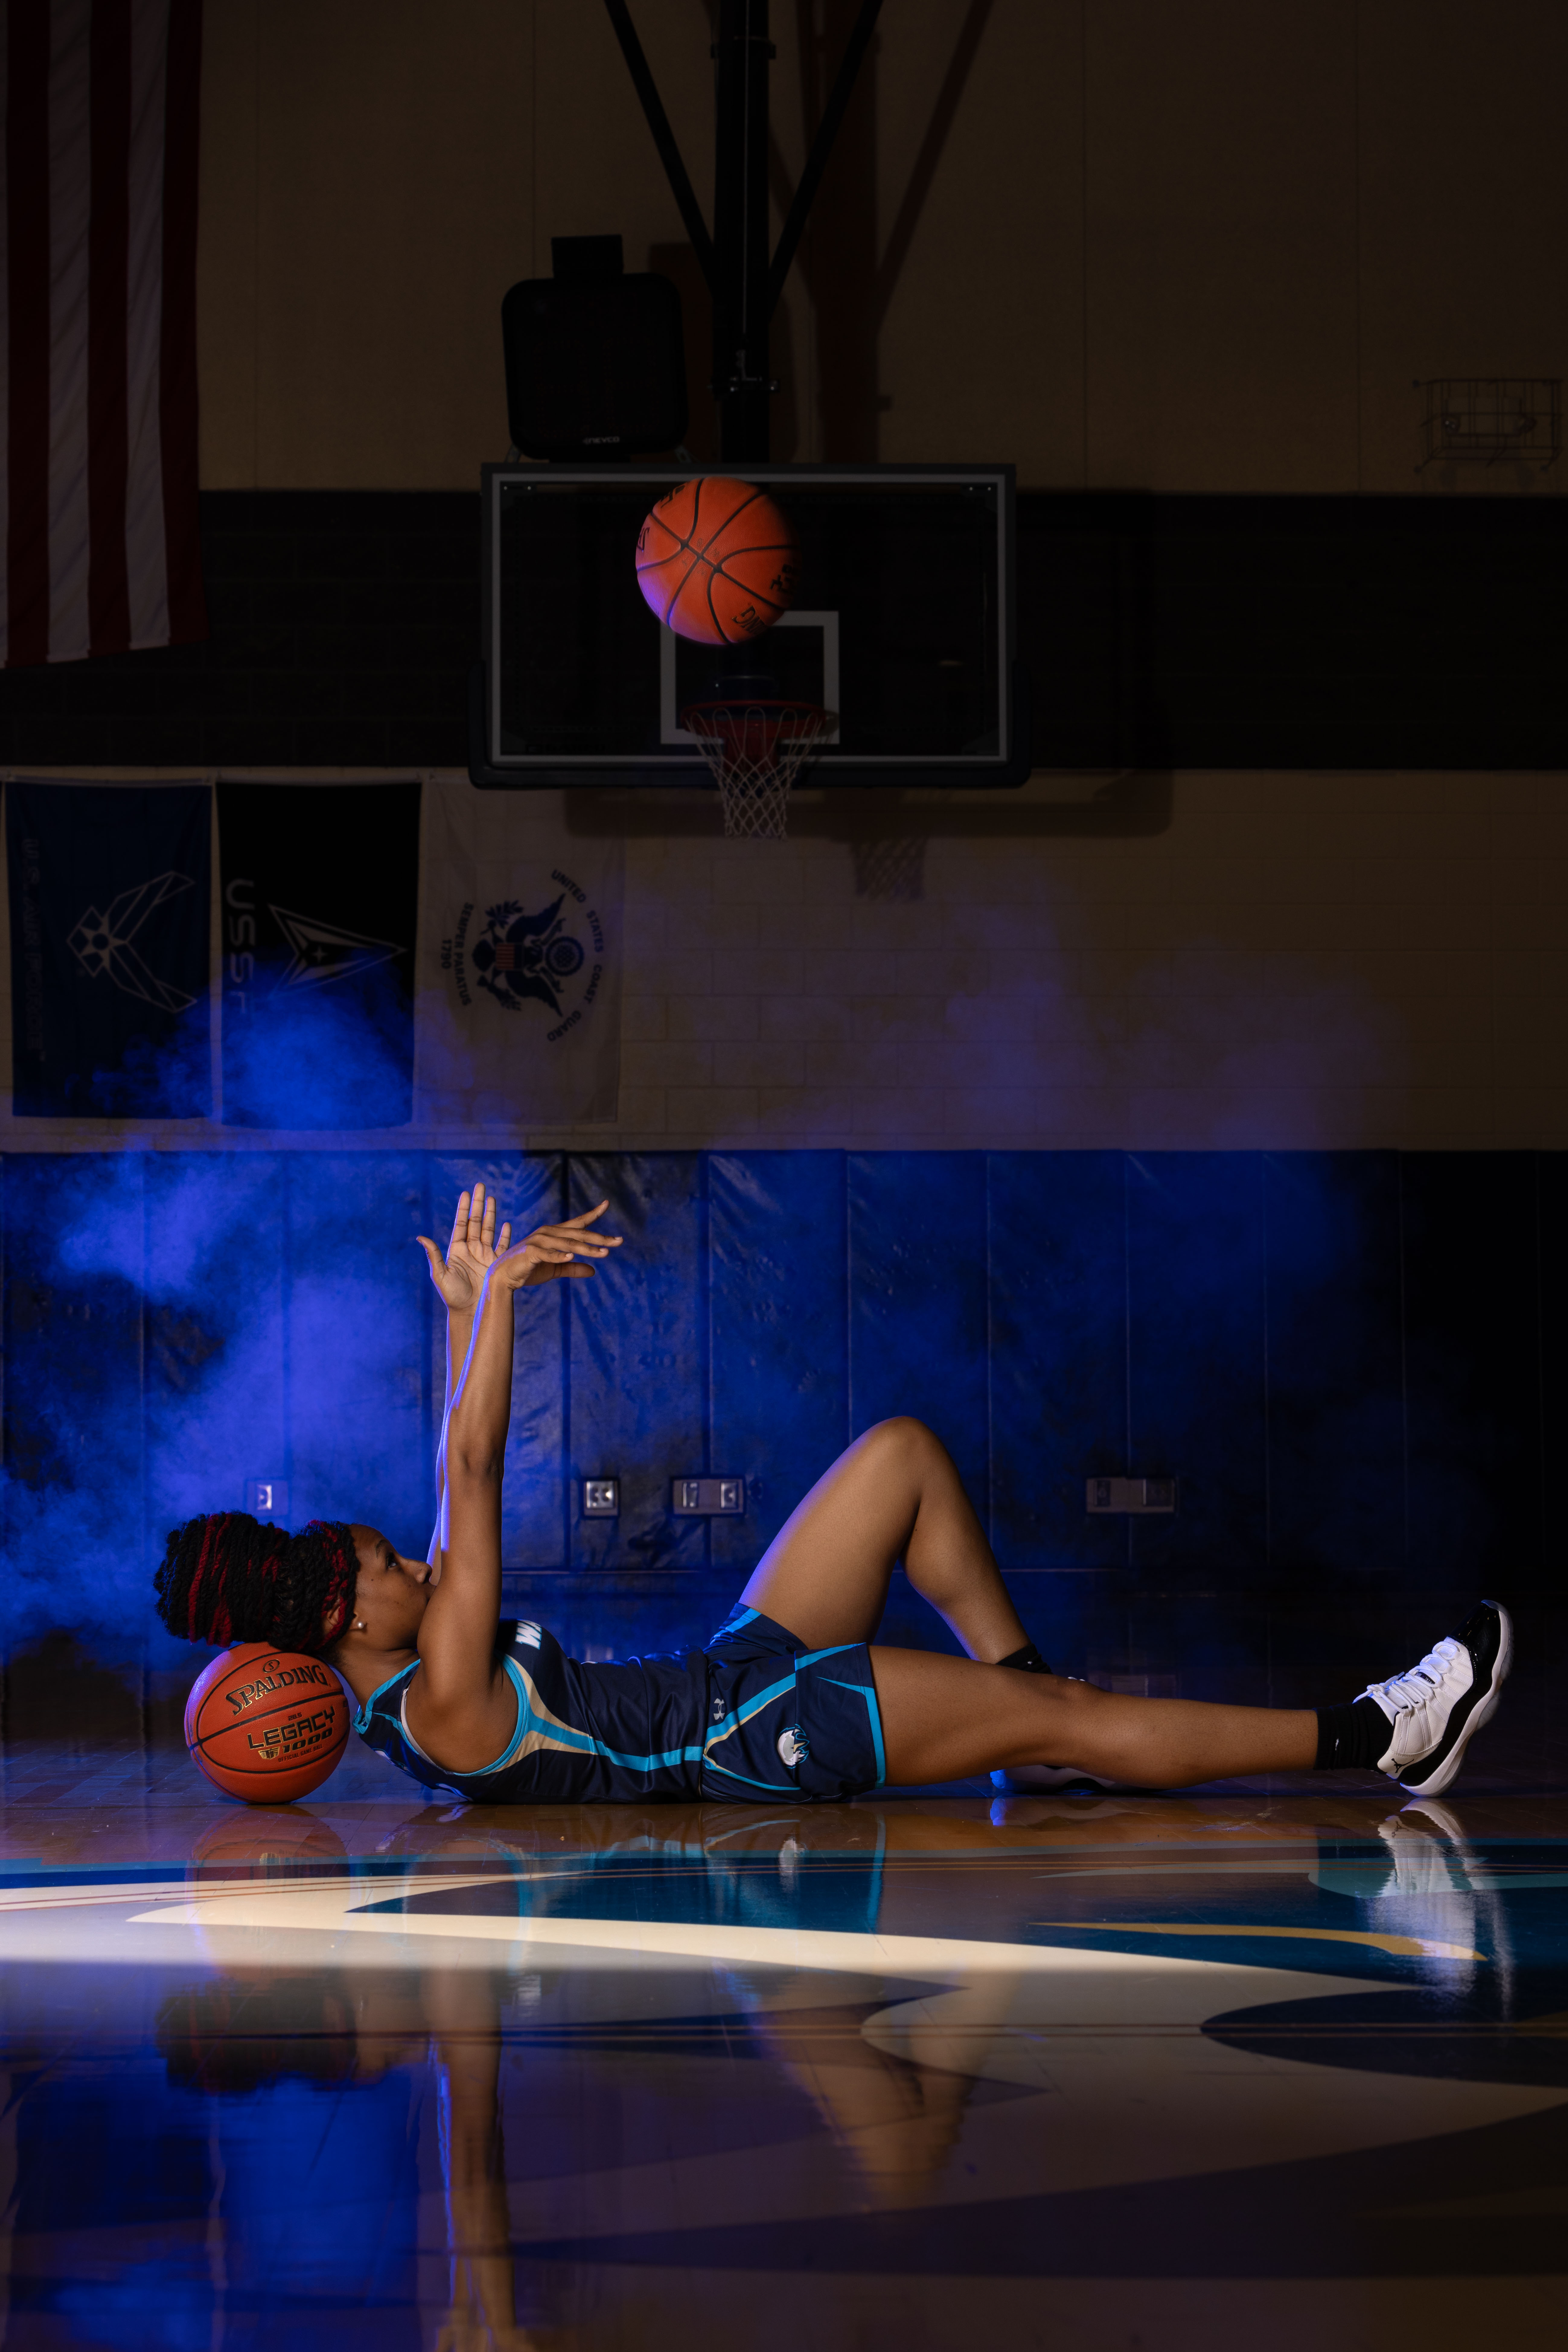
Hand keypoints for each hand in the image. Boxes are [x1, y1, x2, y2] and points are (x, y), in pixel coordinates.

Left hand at [416, 1183, 512, 1311]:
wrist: (469, 1312)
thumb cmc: (452, 1296)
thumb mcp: (440, 1275)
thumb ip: (433, 1255)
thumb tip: (420, 1237)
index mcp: (457, 1250)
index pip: (461, 1224)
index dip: (463, 1208)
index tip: (465, 1193)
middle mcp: (471, 1250)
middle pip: (475, 1221)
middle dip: (478, 1203)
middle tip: (480, 1186)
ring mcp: (485, 1255)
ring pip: (489, 1229)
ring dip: (491, 1214)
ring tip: (492, 1198)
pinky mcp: (496, 1264)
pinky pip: (503, 1246)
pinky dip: (506, 1235)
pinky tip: (507, 1224)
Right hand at [489, 1199, 622, 1290]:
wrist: (502, 1277)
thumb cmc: (528, 1270)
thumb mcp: (554, 1270)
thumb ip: (572, 1268)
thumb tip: (593, 1271)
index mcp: (554, 1233)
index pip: (577, 1223)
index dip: (592, 1214)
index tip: (606, 1204)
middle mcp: (548, 1233)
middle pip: (578, 1234)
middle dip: (599, 1237)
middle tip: (619, 1241)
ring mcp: (538, 1241)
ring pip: (568, 1244)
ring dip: (587, 1249)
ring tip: (604, 1253)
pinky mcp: (530, 1252)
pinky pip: (548, 1254)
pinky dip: (560, 1255)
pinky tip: (573, 1256)